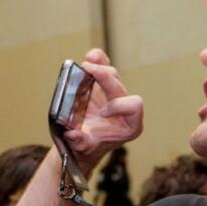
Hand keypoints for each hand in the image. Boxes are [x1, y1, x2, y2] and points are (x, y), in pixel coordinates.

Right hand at [63, 48, 143, 173]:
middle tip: (87, 69)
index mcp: (130, 124)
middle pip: (119, 85)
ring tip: (87, 62)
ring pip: (112, 75)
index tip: (102, 112)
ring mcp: (114, 95)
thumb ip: (80, 143)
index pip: (134, 106)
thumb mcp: (84, 149)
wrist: (83, 143)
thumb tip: (72, 134)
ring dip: (100, 66)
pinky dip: (98, 60)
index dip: (119, 105)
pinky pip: (104, 67)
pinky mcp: (103, 86)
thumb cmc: (88, 147)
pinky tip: (90, 57)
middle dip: (104, 77)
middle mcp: (125, 107)